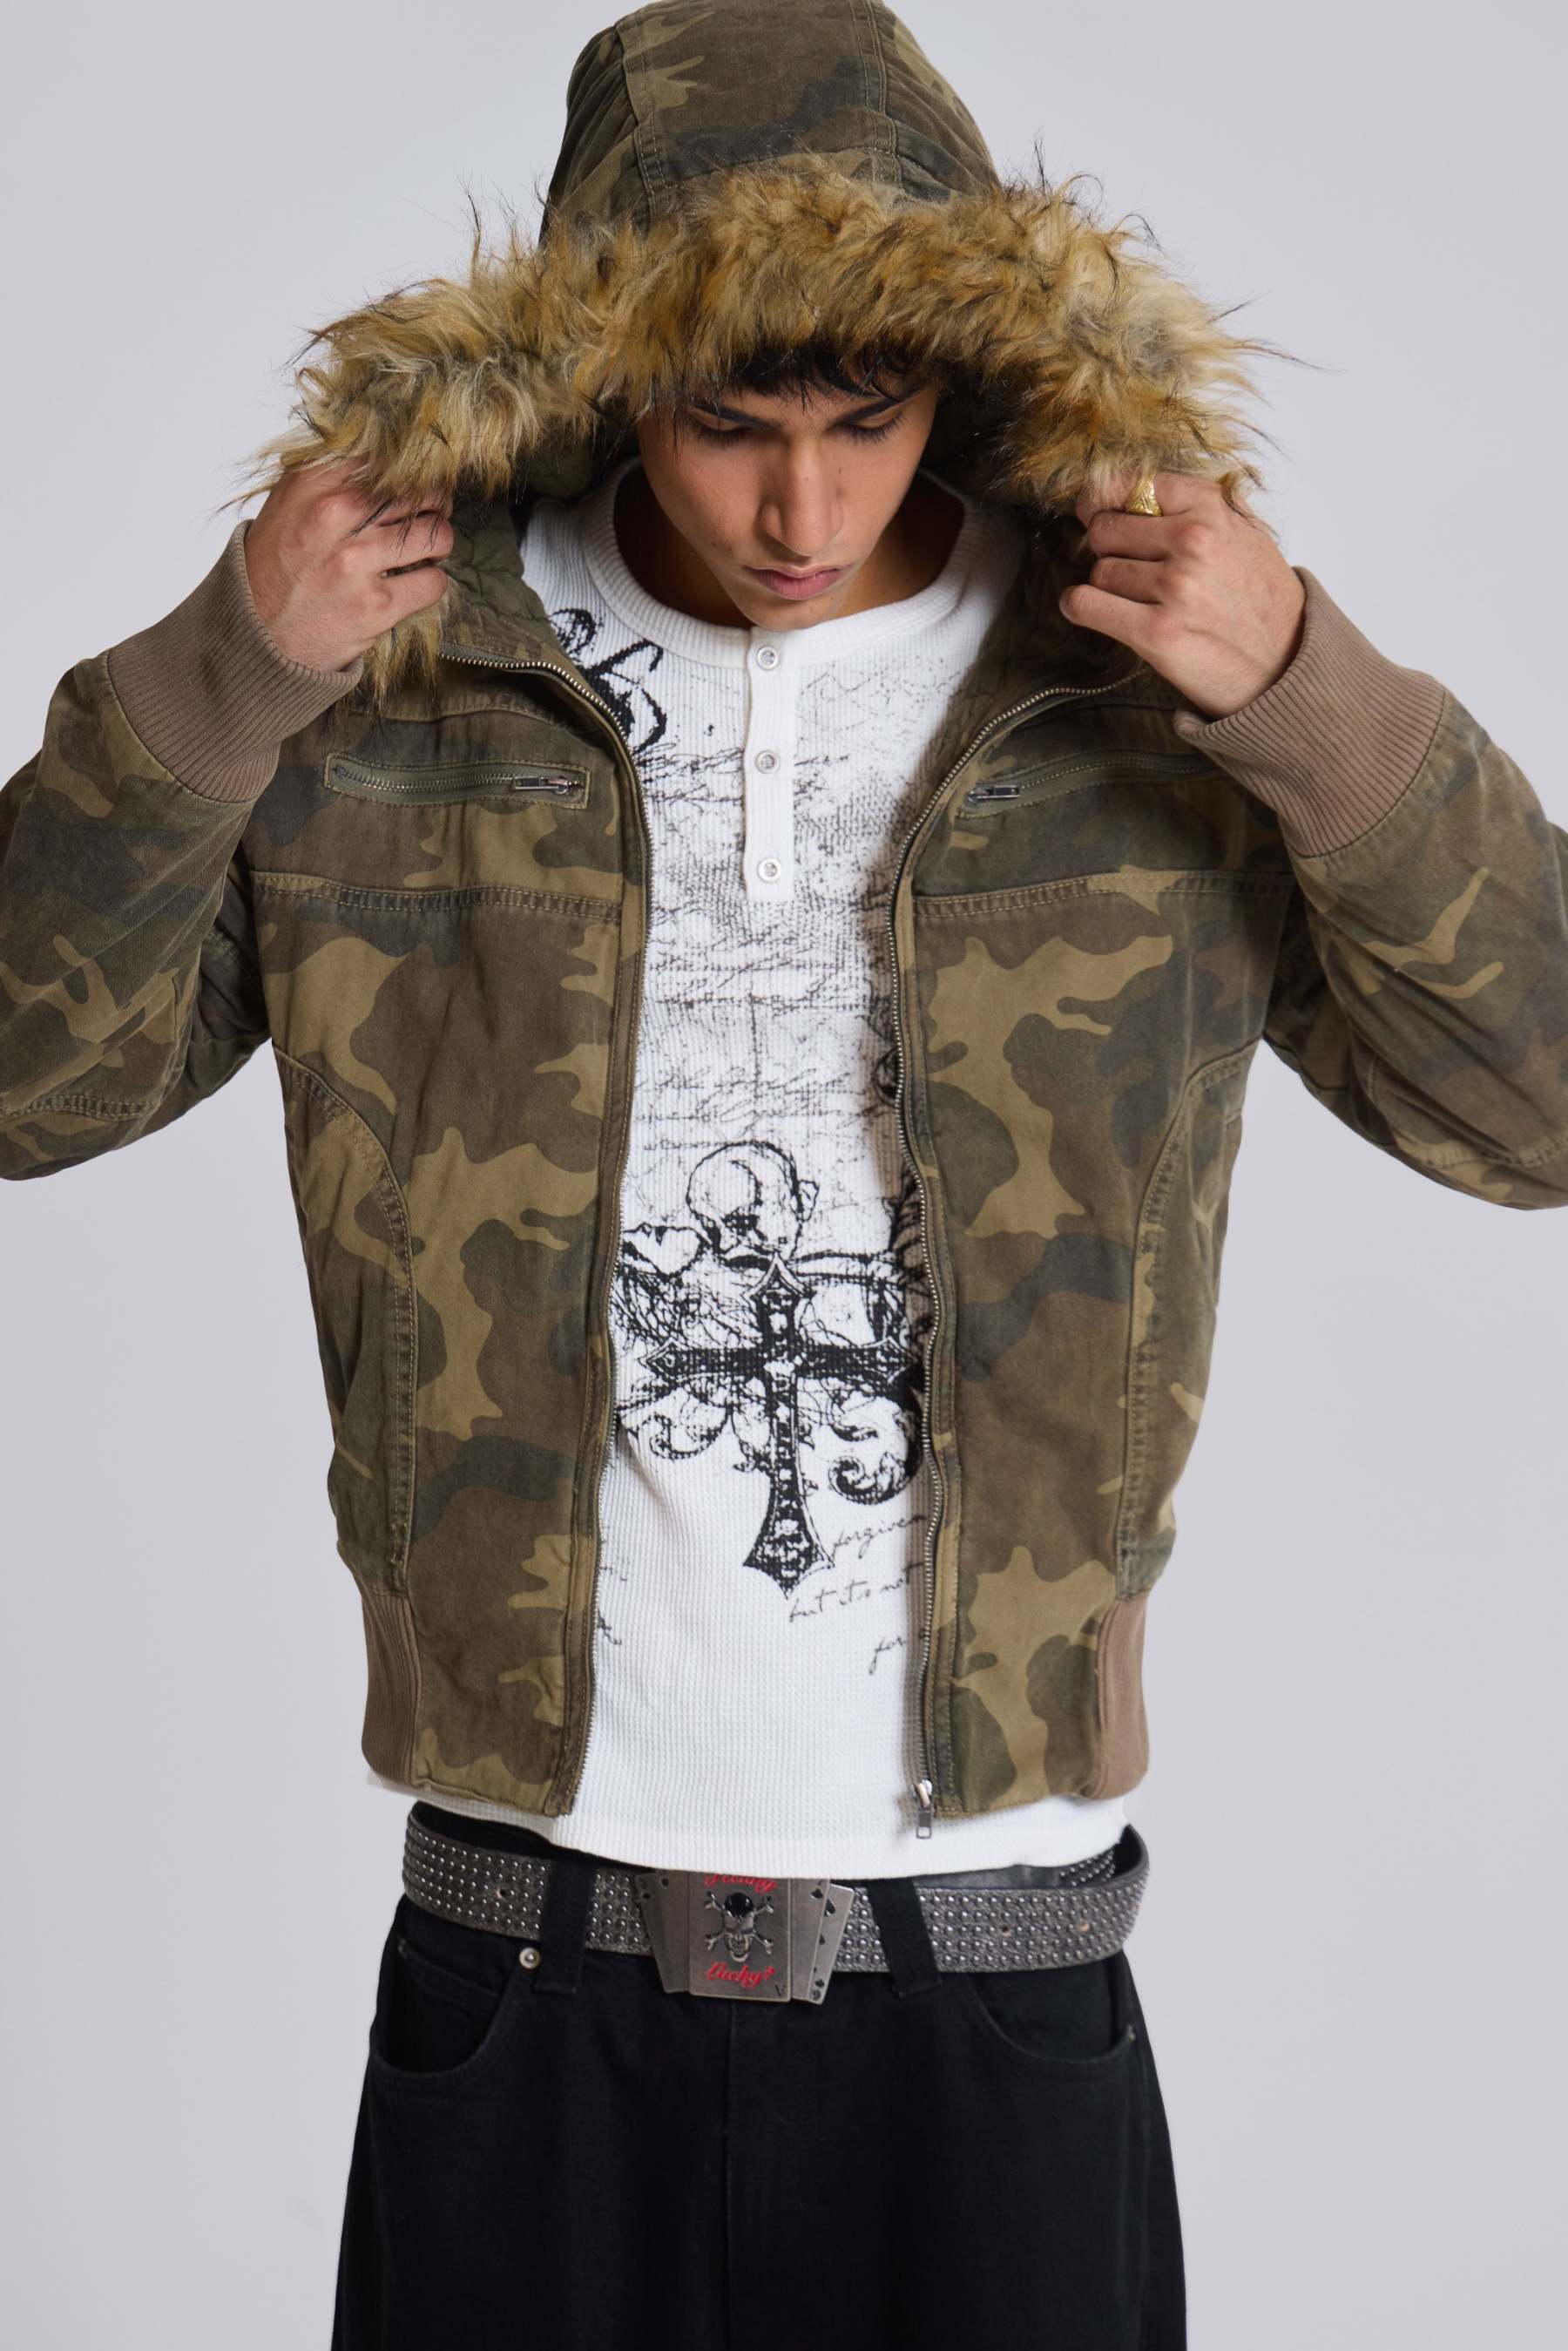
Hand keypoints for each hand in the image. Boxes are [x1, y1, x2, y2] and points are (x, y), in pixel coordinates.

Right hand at [243, 457, 453, 672]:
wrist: (257, 633)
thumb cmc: (277, 567)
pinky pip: (433, 582)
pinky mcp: (375, 605)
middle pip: (419, 493)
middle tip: (434, 516)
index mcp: (313, 484)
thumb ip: (330, 475)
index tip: (417, 485)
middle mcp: (333, 516)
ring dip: (439, 544)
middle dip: (435, 505)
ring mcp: (355, 562)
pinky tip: (415, 582)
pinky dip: (432, 582)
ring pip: (436, 536)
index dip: (412, 473)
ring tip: (427, 551)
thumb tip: (383, 455)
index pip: (387, 460)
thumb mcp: (289, 503)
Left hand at [1060, 471, 1306, 719]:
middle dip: (1107, 548)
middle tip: (1127, 566)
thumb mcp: (1244, 533)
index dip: (1106, 500)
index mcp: (1210, 508)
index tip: (1099, 511)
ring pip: (1099, 571)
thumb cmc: (1261, 600)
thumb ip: (1198, 506)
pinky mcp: (1157, 632)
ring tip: (1137, 598)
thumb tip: (1137, 486)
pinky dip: (1080, 606)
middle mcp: (1192, 542)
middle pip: (1105, 529)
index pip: (1131, 484)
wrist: (1286, 663)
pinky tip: (1092, 608)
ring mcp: (1174, 587)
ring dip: (1107, 586)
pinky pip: (1087, 605)